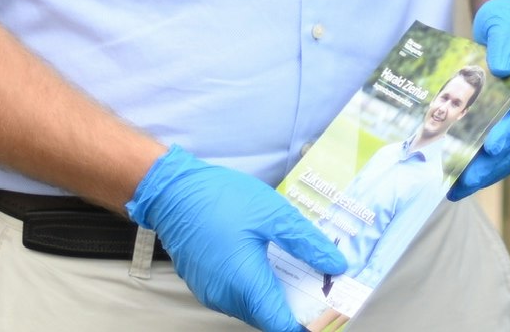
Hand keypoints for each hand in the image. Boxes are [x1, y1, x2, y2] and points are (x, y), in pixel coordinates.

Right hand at [124, 145, 344, 331]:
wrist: (173, 191)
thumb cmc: (221, 199)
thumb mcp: (274, 214)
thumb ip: (307, 244)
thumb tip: (336, 266)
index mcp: (246, 283)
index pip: (281, 324)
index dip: (308, 321)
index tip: (328, 306)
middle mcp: (226, 296)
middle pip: (268, 317)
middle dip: (296, 305)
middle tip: (320, 283)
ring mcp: (212, 293)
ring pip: (253, 307)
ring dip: (276, 295)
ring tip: (299, 271)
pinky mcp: (204, 284)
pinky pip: (237, 296)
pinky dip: (257, 287)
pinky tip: (270, 264)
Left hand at [450, 0, 509, 198]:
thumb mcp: (507, 20)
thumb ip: (505, 40)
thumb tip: (502, 65)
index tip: (492, 146)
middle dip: (491, 165)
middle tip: (464, 180)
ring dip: (484, 174)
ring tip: (455, 189)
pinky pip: (502, 151)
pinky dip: (483, 167)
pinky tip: (459, 178)